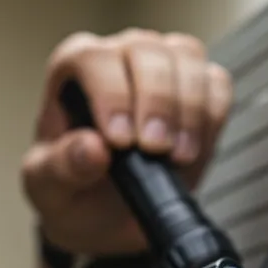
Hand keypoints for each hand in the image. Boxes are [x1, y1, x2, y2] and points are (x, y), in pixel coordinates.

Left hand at [23, 28, 233, 256]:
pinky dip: (211, 117)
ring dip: (189, 107)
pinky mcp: (198, 90)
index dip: (111, 95)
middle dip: (156, 101)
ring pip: (187, 57)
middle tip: (155, 149)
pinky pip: (216, 84)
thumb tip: (92, 148)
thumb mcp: (51, 188)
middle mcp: (119, 57)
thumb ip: (63, 167)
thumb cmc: (73, 191)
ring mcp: (163, 67)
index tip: (120, 141)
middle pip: (147, 50)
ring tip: (177, 156)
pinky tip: (193, 150)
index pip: (94, 58)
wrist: (109, 216)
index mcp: (74, 69)